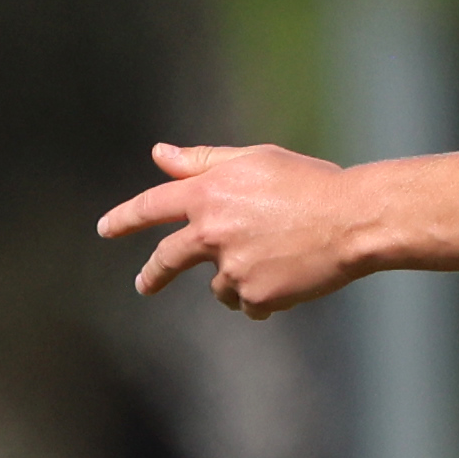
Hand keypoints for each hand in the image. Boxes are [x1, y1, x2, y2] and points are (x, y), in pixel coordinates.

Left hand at [102, 139, 378, 314]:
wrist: (353, 219)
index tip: (106, 228)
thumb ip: (202, 161)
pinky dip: (263, 296)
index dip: (125, 217)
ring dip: (235, 278)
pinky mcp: (255, 295)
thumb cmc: (308, 183)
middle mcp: (211, 232)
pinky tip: (290, 277)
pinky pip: (248, 304)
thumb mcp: (254, 160)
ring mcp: (232, 268)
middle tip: (145, 283)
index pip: (152, 206)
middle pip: (167, 259)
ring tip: (276, 259)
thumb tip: (159, 154)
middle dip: (154, 274)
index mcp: (208, 193)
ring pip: (218, 286)